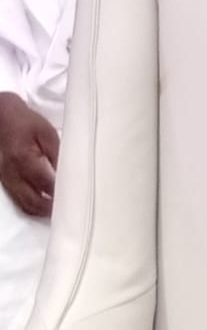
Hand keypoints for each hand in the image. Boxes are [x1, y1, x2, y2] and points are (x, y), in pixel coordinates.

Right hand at [0, 93, 59, 217]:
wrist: (2, 118)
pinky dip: (33, 206)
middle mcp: (12, 174)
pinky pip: (19, 200)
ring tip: (62, 210)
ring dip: (43, 210)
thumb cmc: (27, 124)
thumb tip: (71, 172)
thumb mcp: (47, 133)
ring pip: (25, 204)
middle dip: (52, 208)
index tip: (77, 199)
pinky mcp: (6, 182)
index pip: (45, 184)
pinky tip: (48, 205)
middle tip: (71, 210)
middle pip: (33, 201)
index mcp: (24, 159)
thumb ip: (58, 153)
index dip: (61, 193)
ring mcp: (7, 180)